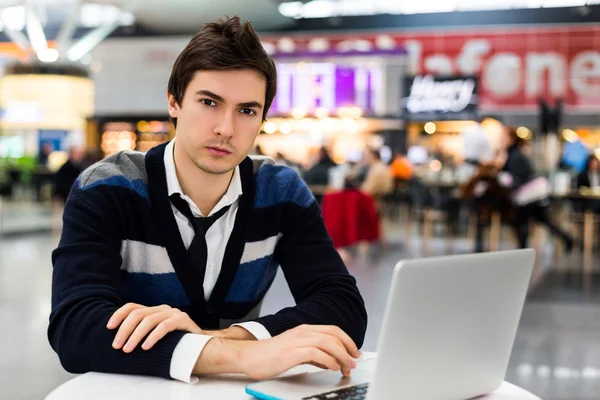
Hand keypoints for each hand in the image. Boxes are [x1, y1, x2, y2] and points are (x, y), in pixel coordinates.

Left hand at [107, 303, 201, 352]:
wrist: (200, 345)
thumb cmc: (174, 342)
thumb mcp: (155, 335)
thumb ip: (142, 332)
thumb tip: (118, 339)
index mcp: (154, 310)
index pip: (132, 307)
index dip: (119, 315)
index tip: (108, 327)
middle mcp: (162, 309)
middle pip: (138, 314)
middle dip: (124, 330)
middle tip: (117, 346)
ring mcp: (173, 313)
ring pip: (149, 320)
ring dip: (135, 336)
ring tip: (128, 349)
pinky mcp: (183, 320)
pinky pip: (164, 326)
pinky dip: (153, 337)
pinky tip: (145, 347)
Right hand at [234, 325, 360, 379]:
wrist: (249, 357)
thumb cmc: (269, 355)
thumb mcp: (295, 351)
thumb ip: (313, 354)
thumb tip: (330, 361)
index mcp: (304, 330)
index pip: (333, 330)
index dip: (347, 340)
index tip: (354, 352)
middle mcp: (302, 332)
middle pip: (334, 335)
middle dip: (348, 348)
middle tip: (354, 361)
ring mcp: (297, 340)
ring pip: (328, 343)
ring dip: (341, 356)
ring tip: (347, 367)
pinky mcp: (292, 352)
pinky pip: (316, 353)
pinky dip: (329, 360)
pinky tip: (333, 368)